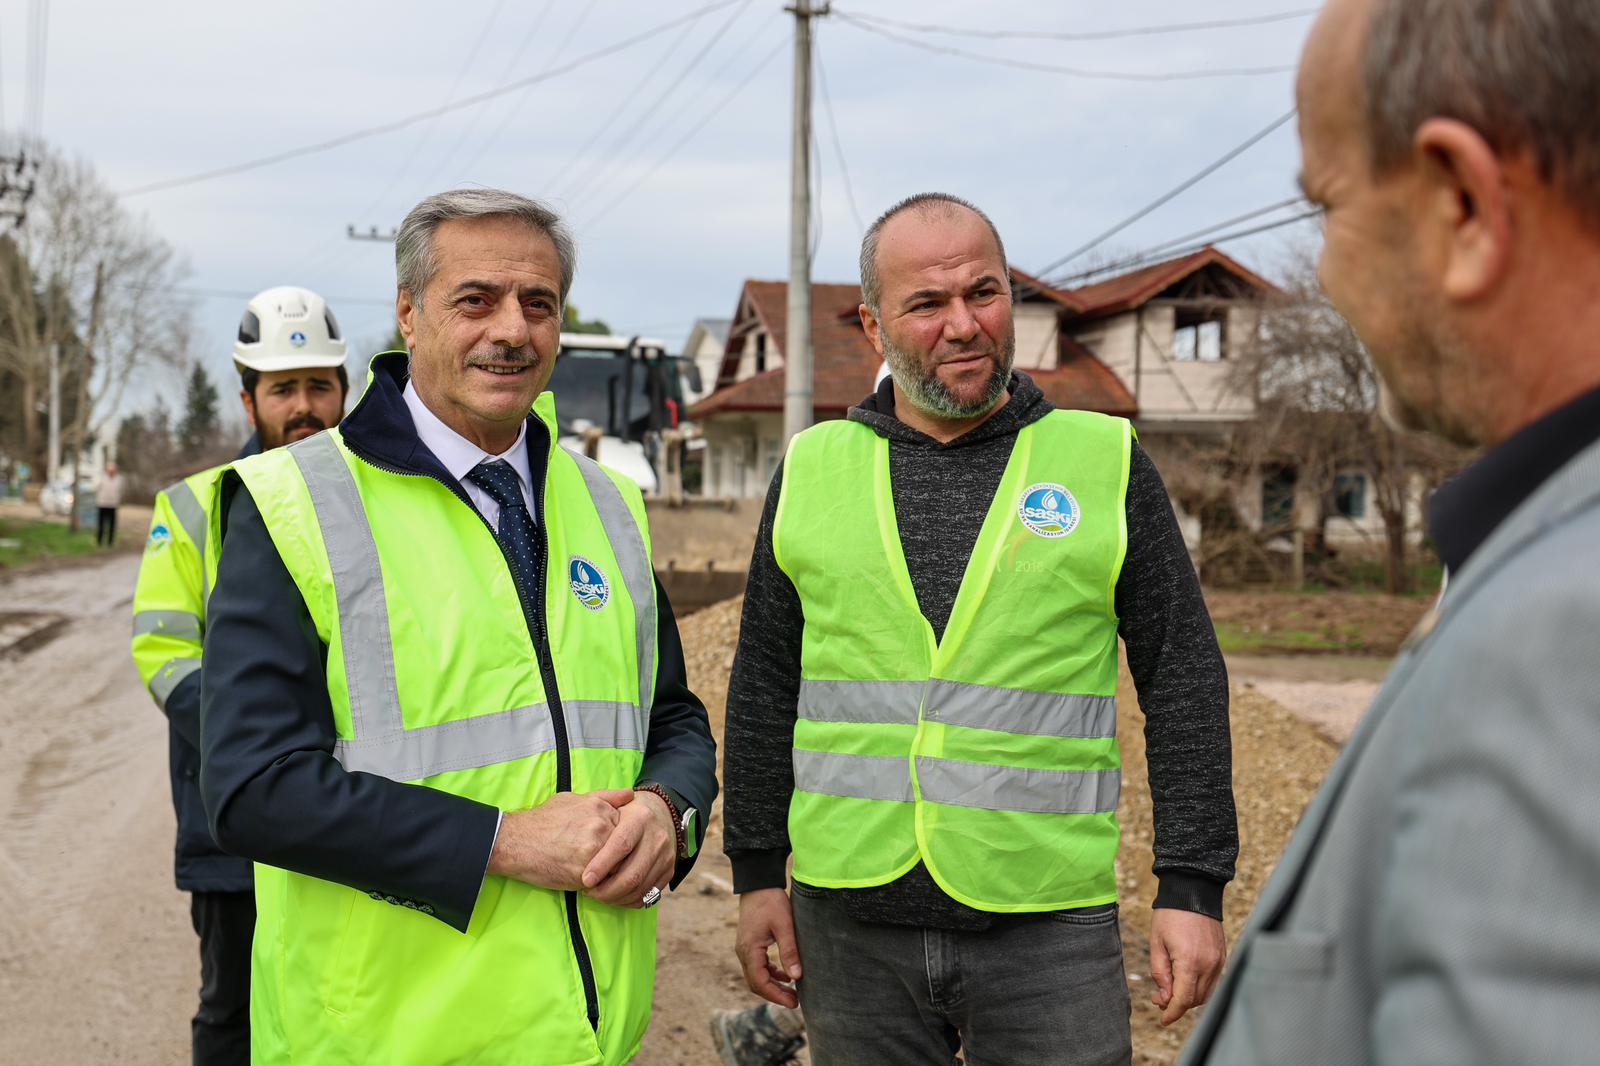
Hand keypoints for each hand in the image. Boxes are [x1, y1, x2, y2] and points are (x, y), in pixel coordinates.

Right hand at [487, 789, 633, 890]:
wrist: (516, 842)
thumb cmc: (543, 820)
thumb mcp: (573, 799)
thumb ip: (605, 797)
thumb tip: (630, 794)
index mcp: (600, 808)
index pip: (627, 828)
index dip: (617, 839)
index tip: (605, 844)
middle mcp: (600, 826)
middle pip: (625, 847)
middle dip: (616, 856)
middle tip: (597, 859)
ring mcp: (594, 850)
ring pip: (617, 866)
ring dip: (609, 870)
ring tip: (592, 868)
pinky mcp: (585, 872)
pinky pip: (604, 882)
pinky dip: (598, 882)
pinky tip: (583, 876)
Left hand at [580, 789, 675, 907]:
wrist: (663, 814)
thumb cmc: (628, 812)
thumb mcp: (615, 805)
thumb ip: (597, 810)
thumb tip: (577, 824)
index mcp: (641, 818)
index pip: (621, 845)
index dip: (602, 865)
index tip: (585, 880)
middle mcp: (657, 837)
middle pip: (633, 874)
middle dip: (607, 890)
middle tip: (589, 892)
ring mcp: (666, 856)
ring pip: (640, 888)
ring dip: (616, 898)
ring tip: (598, 895)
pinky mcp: (669, 871)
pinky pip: (648, 895)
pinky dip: (629, 901)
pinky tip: (614, 897)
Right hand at [734, 888, 801, 1008]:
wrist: (758, 883)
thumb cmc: (771, 901)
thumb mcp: (784, 925)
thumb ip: (789, 950)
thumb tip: (796, 977)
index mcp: (750, 950)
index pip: (759, 982)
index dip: (776, 996)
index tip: (793, 1002)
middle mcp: (743, 952)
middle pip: (756, 983)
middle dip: (775, 994)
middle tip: (795, 1002)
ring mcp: (745, 948)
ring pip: (757, 976)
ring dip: (773, 985)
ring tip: (793, 992)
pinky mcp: (750, 944)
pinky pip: (758, 966)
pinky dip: (770, 973)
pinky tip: (785, 975)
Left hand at [1149, 908, 1226, 1025]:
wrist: (1193, 891)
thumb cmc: (1170, 915)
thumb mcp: (1156, 943)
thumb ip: (1160, 973)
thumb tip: (1165, 996)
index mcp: (1189, 962)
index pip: (1183, 1000)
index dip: (1172, 1014)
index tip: (1163, 1020)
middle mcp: (1209, 965)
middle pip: (1194, 1000)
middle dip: (1177, 1004)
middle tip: (1160, 998)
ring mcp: (1218, 961)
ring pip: (1205, 993)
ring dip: (1189, 997)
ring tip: (1171, 988)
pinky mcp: (1222, 956)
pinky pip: (1213, 981)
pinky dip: (1199, 986)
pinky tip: (1185, 979)